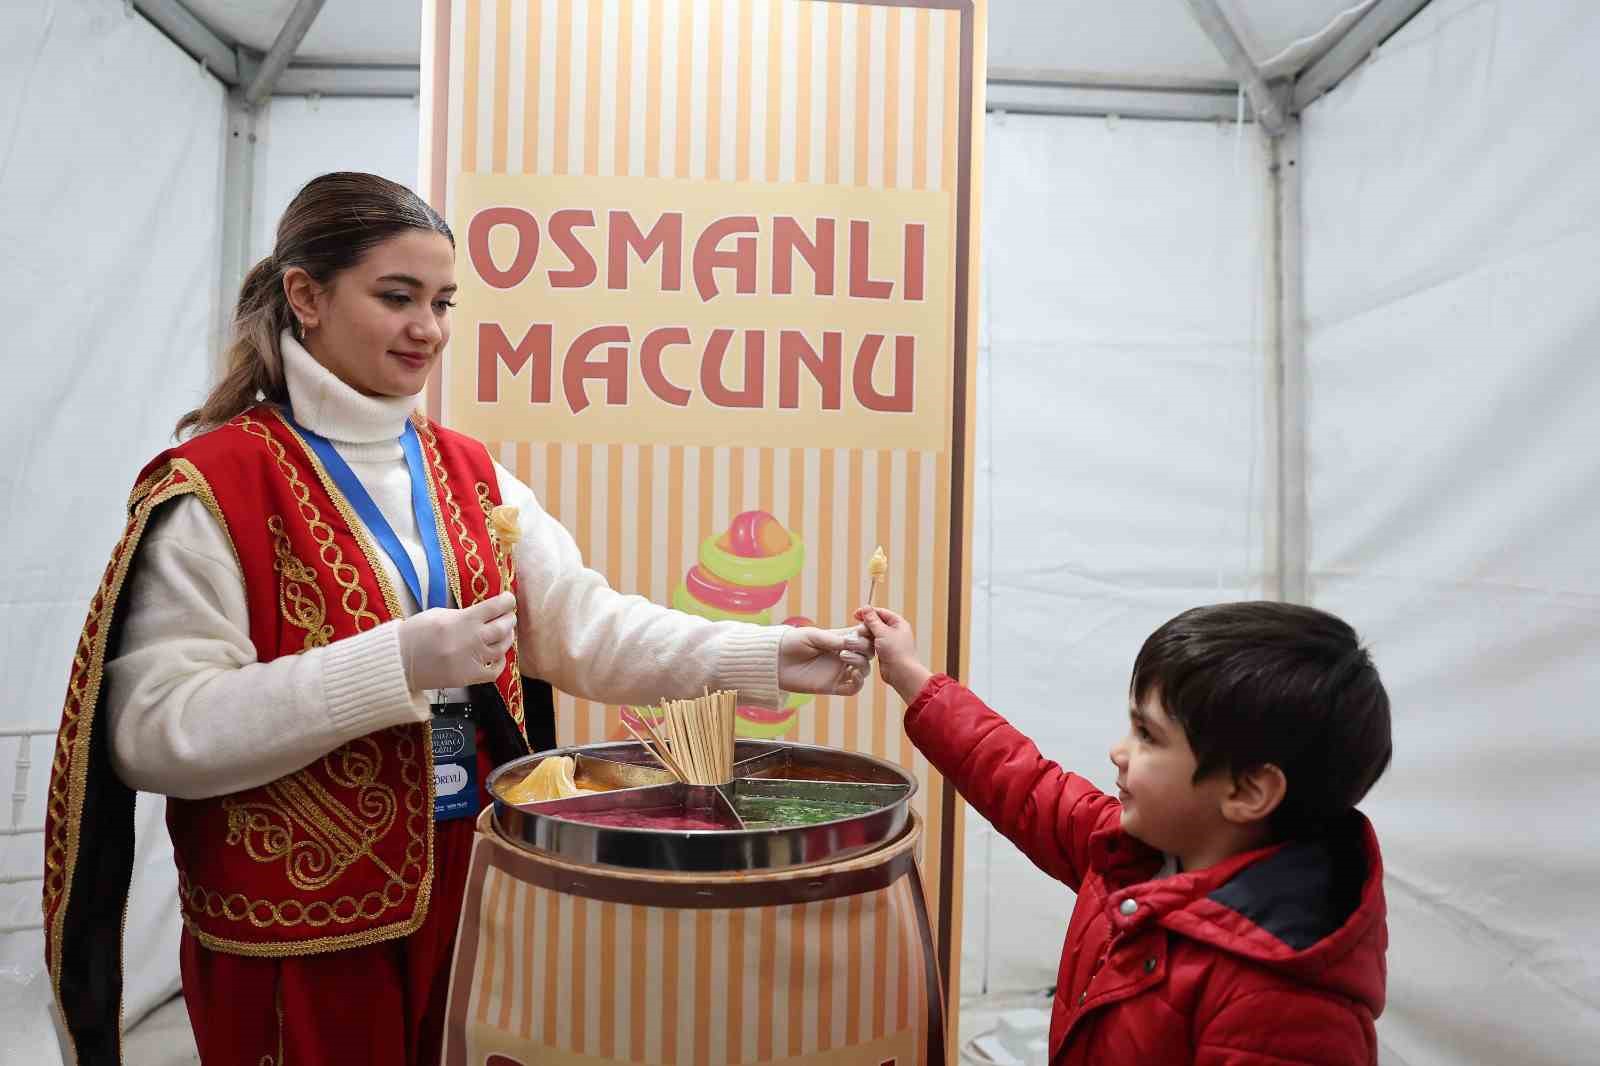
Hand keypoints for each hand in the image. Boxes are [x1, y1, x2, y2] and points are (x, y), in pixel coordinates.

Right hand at [398, 592, 516, 691]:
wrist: (399, 661)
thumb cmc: (416, 633)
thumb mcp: (440, 614)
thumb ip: (464, 614)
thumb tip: (486, 613)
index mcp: (462, 620)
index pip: (495, 607)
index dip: (507, 601)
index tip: (509, 600)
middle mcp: (471, 640)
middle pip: (503, 628)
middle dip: (509, 620)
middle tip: (508, 616)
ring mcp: (471, 660)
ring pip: (502, 648)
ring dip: (507, 638)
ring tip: (504, 632)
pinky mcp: (468, 678)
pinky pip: (494, 671)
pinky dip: (500, 662)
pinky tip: (497, 655)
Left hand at [777, 625, 872, 695]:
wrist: (775, 661)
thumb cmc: (792, 643)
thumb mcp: (812, 636)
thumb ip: (833, 639)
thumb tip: (852, 641)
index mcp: (840, 640)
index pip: (863, 636)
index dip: (868, 633)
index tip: (865, 629)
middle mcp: (843, 656)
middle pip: (868, 653)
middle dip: (865, 647)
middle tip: (849, 645)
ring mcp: (839, 671)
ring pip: (864, 669)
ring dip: (861, 662)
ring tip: (843, 656)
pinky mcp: (833, 686)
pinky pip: (854, 688)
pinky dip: (859, 682)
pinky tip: (854, 674)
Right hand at [855, 606, 931, 704]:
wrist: (901, 673)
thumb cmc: (896, 651)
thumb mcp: (882, 632)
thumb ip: (872, 620)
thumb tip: (866, 607)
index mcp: (899, 623)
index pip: (881, 613)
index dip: (868, 612)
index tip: (855, 614)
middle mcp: (895, 631)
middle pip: (877, 623)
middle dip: (867, 625)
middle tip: (858, 629)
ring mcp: (890, 642)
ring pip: (874, 634)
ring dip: (866, 635)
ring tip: (859, 638)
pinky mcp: (885, 652)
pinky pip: (873, 644)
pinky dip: (867, 643)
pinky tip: (862, 646)